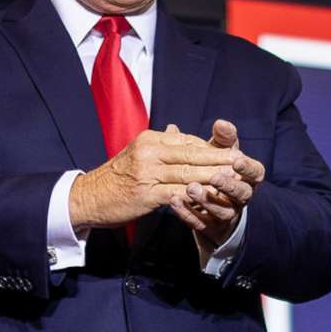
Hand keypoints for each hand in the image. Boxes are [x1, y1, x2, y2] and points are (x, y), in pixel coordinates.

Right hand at [68, 124, 257, 230]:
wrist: (88, 197)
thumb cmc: (115, 178)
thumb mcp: (137, 154)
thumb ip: (161, 144)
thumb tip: (177, 130)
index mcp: (150, 139)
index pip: (188, 141)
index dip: (212, 150)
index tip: (232, 155)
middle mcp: (150, 151)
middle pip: (192, 155)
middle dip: (219, 160)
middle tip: (243, 165)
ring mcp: (148, 172)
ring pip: (188, 174)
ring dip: (214, 179)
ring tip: (234, 183)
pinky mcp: (146, 194)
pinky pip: (177, 194)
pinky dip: (196, 197)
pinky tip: (212, 201)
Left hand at [180, 117, 265, 239]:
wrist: (212, 205)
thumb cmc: (219, 170)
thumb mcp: (222, 154)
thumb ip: (223, 139)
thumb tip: (221, 123)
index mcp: (248, 178)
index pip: (256, 173)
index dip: (248, 168)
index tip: (236, 160)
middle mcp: (241, 198)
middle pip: (241, 194)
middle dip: (228, 185)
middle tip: (213, 176)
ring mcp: (226, 215)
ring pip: (221, 210)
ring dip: (207, 200)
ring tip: (190, 188)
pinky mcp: (210, 227)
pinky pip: (200, 223)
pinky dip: (187, 213)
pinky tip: (173, 201)